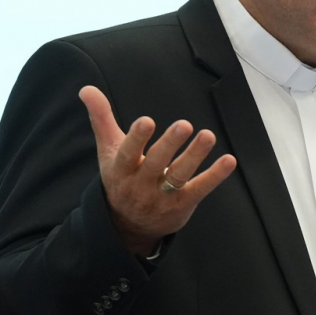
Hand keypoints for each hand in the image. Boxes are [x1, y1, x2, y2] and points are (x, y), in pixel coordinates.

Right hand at [79, 85, 236, 255]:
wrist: (128, 226)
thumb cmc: (121, 178)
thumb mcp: (109, 150)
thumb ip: (101, 119)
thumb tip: (86, 89)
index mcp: (121, 169)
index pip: (128, 154)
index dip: (137, 139)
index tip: (147, 121)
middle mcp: (141, 185)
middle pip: (156, 164)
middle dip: (169, 144)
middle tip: (184, 124)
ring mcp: (162, 197)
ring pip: (179, 176)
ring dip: (195, 156)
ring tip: (208, 136)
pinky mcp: (182, 204)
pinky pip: (199, 189)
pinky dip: (215, 176)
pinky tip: (229, 161)